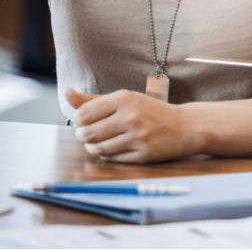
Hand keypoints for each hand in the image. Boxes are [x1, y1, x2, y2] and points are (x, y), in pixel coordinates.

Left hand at [66, 87, 195, 162]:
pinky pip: (114, 159)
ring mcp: (137, 137)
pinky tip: (112, 149)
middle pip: (87, 133)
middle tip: (87, 134)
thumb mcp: (123, 98)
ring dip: (93, 148)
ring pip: (98, 149)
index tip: (84, 122)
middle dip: (82, 136)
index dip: (78, 121)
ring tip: (97, 143)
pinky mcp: (144, 155)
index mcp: (122, 99)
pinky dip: (108, 156)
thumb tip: (66, 92)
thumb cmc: (148, 111)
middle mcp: (129, 117)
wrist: (185, 126)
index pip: (83, 114)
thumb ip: (92, 99)